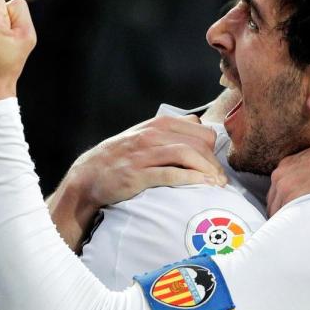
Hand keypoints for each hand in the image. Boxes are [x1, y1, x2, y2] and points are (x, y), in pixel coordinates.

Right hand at [64, 114, 226, 208]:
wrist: (89, 176)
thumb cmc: (121, 158)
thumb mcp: (144, 135)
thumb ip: (170, 130)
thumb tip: (199, 125)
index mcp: (158, 124)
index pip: (200, 131)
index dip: (212, 149)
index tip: (216, 166)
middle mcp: (152, 135)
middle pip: (198, 143)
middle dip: (214, 163)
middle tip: (220, 180)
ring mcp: (144, 154)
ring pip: (187, 154)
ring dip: (207, 170)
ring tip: (216, 185)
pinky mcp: (138, 174)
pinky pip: (171, 173)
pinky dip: (191, 179)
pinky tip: (203, 186)